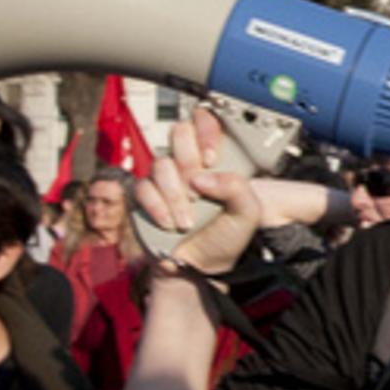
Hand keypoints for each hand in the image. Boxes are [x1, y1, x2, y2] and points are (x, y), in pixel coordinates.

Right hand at [135, 107, 258, 274]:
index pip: (206, 122)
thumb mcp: (247, 213)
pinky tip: (169, 223)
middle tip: (198, 190)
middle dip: (189, 161)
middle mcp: (188, 164)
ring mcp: (165, 178)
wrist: (200, 268)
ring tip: (187, 221)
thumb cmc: (225, 237)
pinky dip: (157, 207)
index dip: (206, 129)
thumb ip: (238, 188)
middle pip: (178, 133)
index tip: (212, 158)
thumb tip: (204, 176)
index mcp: (215, 162)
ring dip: (176, 195)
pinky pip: (143, 188)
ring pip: (161, 164)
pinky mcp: (145, 196)